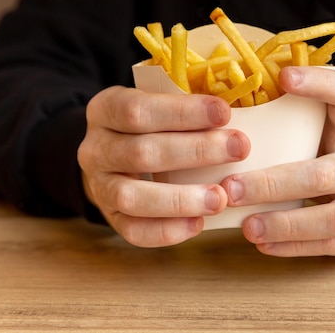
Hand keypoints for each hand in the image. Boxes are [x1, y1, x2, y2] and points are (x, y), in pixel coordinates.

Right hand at [77, 85, 249, 246]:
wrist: (114, 157)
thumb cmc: (150, 125)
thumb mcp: (156, 103)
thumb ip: (184, 106)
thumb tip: (237, 109)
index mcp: (105, 109)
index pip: (137, 109)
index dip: (182, 112)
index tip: (224, 112)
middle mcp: (95, 149)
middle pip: (142, 152)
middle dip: (196, 151)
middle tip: (240, 149)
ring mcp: (99, 186)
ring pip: (132, 196)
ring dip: (180, 199)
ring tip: (221, 198)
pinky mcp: (109, 218)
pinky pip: (134, 231)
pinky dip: (167, 230)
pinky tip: (199, 224)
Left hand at [221, 67, 334, 258]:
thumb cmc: (331, 157)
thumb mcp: (321, 133)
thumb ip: (288, 123)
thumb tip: (218, 108)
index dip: (320, 84)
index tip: (284, 77)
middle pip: (326, 173)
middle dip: (274, 183)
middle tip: (230, 189)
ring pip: (332, 217)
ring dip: (285, 223)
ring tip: (246, 226)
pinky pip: (329, 245)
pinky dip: (293, 246)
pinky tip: (262, 244)